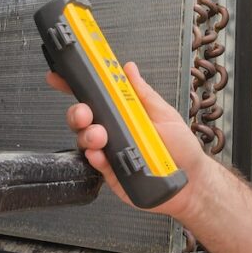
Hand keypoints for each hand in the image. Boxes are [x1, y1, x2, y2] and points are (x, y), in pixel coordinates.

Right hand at [46, 61, 207, 218]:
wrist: (190, 183)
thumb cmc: (181, 148)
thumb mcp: (164, 113)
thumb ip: (143, 93)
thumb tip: (128, 69)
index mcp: (124, 111)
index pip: (95, 95)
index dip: (75, 83)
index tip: (60, 76)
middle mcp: (113, 129)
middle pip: (83, 116)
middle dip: (78, 112)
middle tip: (85, 112)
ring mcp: (109, 150)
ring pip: (84, 139)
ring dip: (88, 135)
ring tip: (101, 136)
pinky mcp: (110, 172)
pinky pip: (95, 163)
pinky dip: (94, 157)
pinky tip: (100, 154)